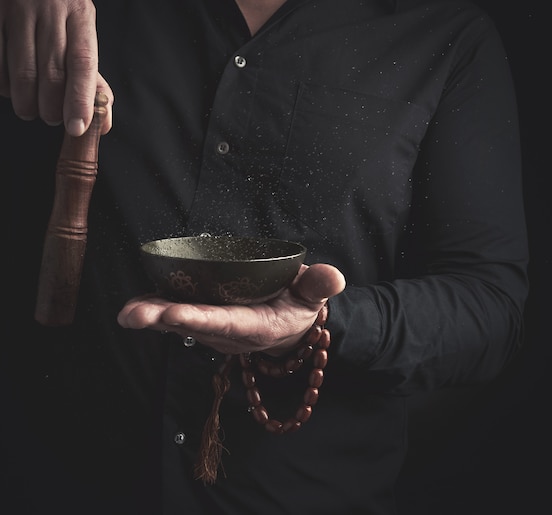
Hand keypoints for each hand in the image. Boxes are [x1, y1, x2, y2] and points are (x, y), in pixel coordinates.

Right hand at [0, 0, 112, 135]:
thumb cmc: (58, 16)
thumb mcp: (81, 36)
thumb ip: (92, 79)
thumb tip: (103, 122)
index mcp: (79, 15)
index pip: (83, 64)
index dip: (80, 100)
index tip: (77, 127)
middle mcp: (50, 10)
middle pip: (52, 72)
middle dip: (52, 107)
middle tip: (52, 118)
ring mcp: (17, 11)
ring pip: (22, 71)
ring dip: (27, 102)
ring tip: (31, 109)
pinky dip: (5, 85)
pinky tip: (12, 87)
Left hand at [118, 264, 345, 355]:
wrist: (288, 325)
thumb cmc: (298, 305)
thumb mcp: (314, 296)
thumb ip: (320, 286)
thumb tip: (334, 277)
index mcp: (256, 325)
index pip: (225, 322)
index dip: (198, 319)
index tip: (172, 313)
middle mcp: (230, 333)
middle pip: (193, 326)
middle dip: (162, 320)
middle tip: (133, 314)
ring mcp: (214, 330)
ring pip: (180, 324)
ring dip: (152, 317)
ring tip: (127, 311)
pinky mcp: (205, 321)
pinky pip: (178, 317)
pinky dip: (156, 311)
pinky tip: (136, 303)